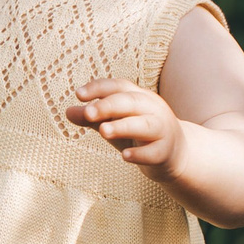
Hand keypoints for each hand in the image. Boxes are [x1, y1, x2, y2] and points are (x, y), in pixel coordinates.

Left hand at [68, 78, 185, 169]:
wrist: (176, 154)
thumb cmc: (138, 134)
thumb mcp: (113, 123)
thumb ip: (92, 117)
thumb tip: (67, 111)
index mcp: (138, 97)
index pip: (118, 86)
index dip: (99, 88)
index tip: (78, 94)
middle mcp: (152, 109)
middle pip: (131, 102)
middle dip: (108, 105)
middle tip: (88, 113)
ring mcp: (161, 130)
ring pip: (144, 125)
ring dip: (123, 126)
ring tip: (103, 131)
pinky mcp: (165, 152)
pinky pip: (153, 152)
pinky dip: (139, 154)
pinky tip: (125, 156)